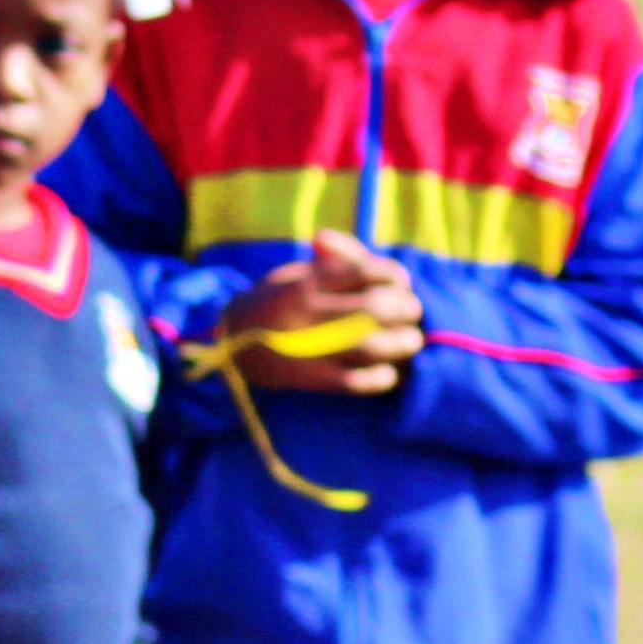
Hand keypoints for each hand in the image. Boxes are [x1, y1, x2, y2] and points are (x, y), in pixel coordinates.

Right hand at [212, 232, 423, 393]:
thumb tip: (389, 269)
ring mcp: (309, 347)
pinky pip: (352, 381)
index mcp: (307, 281)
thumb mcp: (297, 272)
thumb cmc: (276, 303)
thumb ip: (340, 262)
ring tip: (410, 341)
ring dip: (399, 344)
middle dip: (404, 309)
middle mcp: (309, 312)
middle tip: (412, 312)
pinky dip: (377, 379)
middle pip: (374, 308)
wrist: (230, 344)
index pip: (364, 272)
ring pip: (369, 345)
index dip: (393, 276)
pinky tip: (388, 374)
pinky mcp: (308, 378)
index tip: (401, 283)